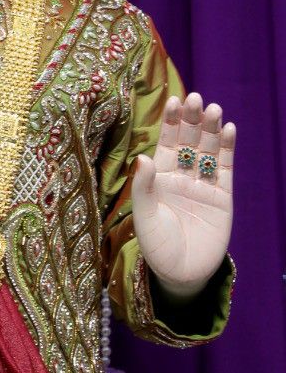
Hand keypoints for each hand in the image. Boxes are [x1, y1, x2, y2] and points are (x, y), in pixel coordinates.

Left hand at [131, 93, 234, 300]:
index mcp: (159, 178)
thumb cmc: (157, 248)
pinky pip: (225, 168)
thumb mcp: (145, 218)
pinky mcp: (223, 197)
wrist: (183, 274)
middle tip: (195, 98)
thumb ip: (144, 189)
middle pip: (188, 141)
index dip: (170, 122)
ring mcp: (203, 185)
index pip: (166, 143)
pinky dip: (227, 149)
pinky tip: (229, 129)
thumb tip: (143, 157)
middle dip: (191, 119)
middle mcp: (181, 177)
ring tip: (213, 109)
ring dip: (211, 129)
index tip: (172, 100)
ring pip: (208, 150)